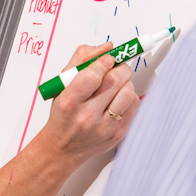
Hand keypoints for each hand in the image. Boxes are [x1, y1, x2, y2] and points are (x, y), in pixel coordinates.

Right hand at [37, 43, 139, 164]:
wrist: (63, 147)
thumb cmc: (63, 114)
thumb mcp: (61, 85)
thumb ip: (81, 60)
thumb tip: (107, 47)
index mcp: (69, 103)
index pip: (92, 76)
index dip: (103, 62)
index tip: (107, 58)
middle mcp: (86, 117)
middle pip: (114, 81)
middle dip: (119, 67)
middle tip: (116, 66)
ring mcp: (104, 128)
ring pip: (128, 92)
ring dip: (125, 81)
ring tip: (116, 83)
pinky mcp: (118, 134)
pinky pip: (134, 105)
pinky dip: (128, 95)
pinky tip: (118, 97)